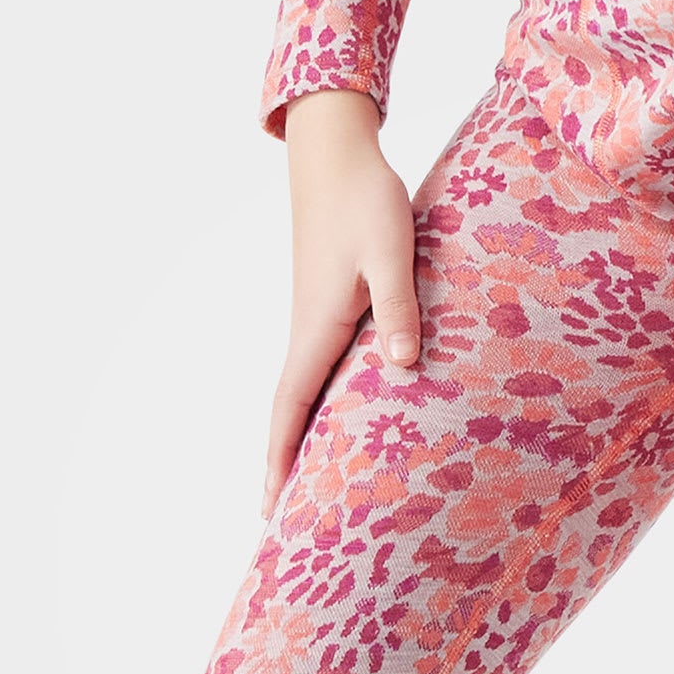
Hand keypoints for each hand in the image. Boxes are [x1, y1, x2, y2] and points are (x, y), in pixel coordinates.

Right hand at [262, 89, 422, 517]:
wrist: (337, 152)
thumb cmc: (365, 200)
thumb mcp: (389, 254)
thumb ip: (397, 309)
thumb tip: (403, 366)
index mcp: (316, 329)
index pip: (290, 411)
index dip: (280, 462)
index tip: (270, 509)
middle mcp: (309, 332)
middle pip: (290, 415)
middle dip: (284, 467)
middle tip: (280, 521)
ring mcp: (317, 321)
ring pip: (305, 394)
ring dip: (301, 440)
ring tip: (308, 486)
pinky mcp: (330, 306)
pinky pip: (321, 371)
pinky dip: (321, 406)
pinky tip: (339, 422)